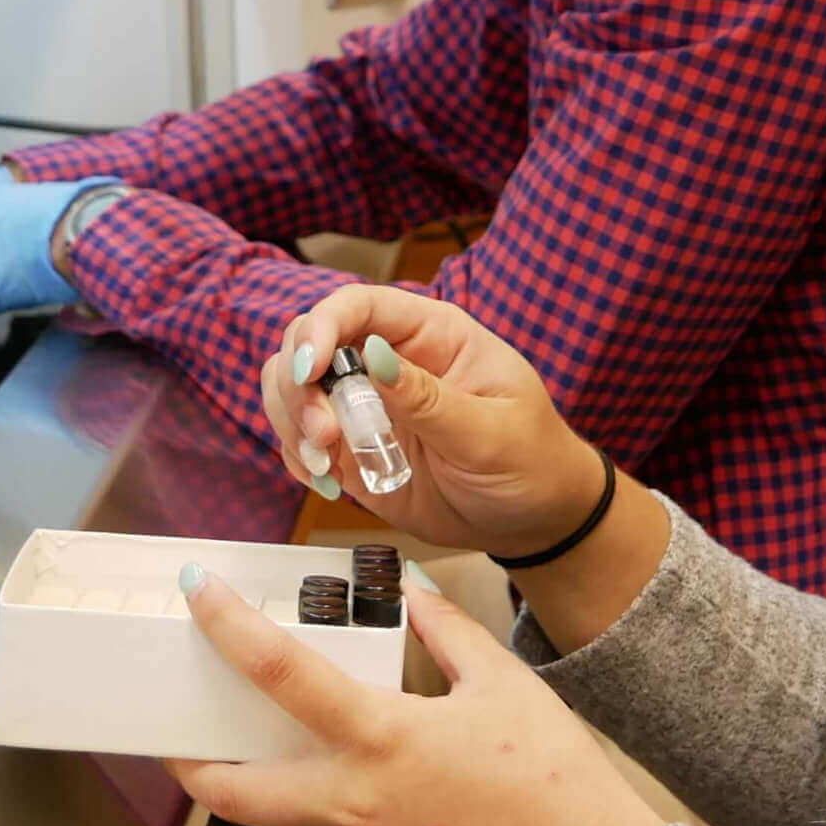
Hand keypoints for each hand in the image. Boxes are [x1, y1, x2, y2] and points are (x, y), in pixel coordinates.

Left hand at [166, 572, 664, 825]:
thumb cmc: (557, 781)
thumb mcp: (505, 685)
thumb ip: (448, 633)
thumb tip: (415, 592)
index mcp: (379, 739)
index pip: (277, 672)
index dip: (225, 626)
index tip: (196, 589)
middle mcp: (352, 802)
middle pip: (232, 792)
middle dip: (191, 761)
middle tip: (181, 729)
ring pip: (294, 812)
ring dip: (282, 778)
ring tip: (305, 739)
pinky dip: (342, 803)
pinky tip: (384, 781)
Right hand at [258, 284, 603, 558]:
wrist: (533, 520)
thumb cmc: (530, 462)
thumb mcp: (491, 433)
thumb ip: (431, 399)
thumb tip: (374, 354)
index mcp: (431, 334)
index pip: (358, 305)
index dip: (321, 327)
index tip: (308, 369)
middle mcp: (388, 360)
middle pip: (309, 341)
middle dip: (298, 385)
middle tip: (324, 437)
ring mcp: (365, 404)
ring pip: (291, 387)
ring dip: (292, 421)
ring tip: (325, 465)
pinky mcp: (351, 448)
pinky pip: (301, 438)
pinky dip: (297, 457)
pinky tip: (325, 482)